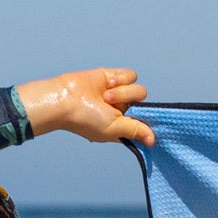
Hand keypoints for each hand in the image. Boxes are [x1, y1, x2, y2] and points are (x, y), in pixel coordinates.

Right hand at [14, 68, 153, 145]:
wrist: (66, 100)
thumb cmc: (85, 119)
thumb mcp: (115, 129)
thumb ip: (135, 131)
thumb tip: (152, 141)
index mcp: (123, 125)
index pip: (145, 121)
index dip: (149, 120)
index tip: (146, 119)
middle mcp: (123, 109)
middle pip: (144, 103)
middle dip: (129, 103)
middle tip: (111, 105)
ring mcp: (119, 93)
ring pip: (139, 90)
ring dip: (123, 92)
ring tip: (105, 95)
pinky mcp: (113, 77)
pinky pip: (131, 75)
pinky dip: (121, 79)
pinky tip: (107, 84)